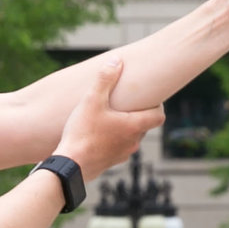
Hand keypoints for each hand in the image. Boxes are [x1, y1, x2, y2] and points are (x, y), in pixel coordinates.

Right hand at [53, 58, 165, 182]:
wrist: (70, 167)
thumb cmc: (82, 132)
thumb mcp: (92, 100)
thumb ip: (105, 79)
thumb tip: (116, 60)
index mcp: (134, 126)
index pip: (159, 116)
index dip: (157, 106)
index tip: (148, 97)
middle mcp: (133, 143)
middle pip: (144, 126)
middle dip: (137, 115)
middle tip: (125, 103)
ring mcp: (122, 155)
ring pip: (130, 138)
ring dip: (124, 128)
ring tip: (109, 118)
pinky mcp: (109, 164)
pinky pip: (117, 149)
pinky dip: (112, 141)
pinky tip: (96, 134)